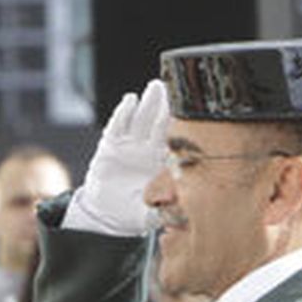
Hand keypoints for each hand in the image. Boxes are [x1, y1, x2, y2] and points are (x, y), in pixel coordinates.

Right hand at [71, 79, 169, 235]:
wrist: (107, 214)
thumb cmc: (134, 213)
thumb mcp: (151, 214)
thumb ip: (163, 211)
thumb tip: (179, 211)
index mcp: (161, 163)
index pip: (175, 140)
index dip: (183, 126)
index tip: (195, 112)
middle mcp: (147, 150)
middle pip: (160, 123)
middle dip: (168, 106)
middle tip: (179, 88)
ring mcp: (129, 146)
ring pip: (142, 119)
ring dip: (149, 102)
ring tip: (157, 86)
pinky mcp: (110, 146)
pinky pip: (117, 126)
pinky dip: (124, 113)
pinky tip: (131, 99)